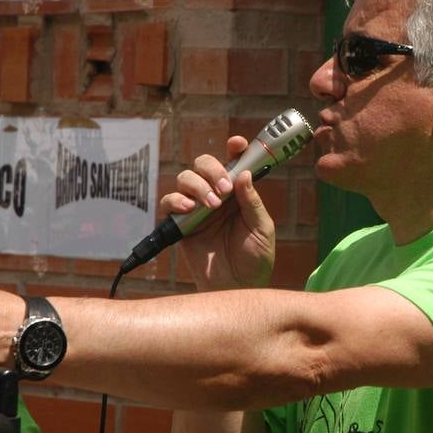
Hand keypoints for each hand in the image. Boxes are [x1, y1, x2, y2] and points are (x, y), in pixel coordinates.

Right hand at [160, 136, 274, 290]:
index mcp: (238, 193)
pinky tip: (190, 210)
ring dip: (197, 186)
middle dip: (212, 169)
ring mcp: (197, 209)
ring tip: (211, 206)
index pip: (233, 162)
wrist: (238, 288)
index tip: (237, 144)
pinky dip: (177, 201)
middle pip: (203, 164)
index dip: (234, 148)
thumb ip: (251, 202)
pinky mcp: (180, 225)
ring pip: (185, 178)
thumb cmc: (256, 259)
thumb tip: (243, 173)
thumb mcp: (262, 228)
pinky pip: (169, 203)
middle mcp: (216, 196)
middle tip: (224, 190)